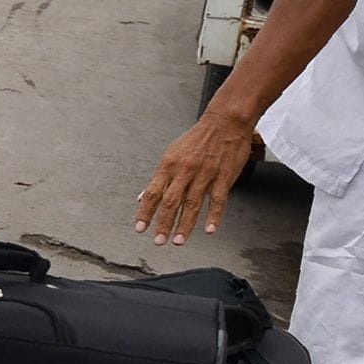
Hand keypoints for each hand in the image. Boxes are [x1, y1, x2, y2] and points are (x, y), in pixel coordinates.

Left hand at [136, 108, 258, 244]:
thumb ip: (159, 179)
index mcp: (169, 166)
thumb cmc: (197, 139)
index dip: (145, 212)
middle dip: (163, 223)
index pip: (153, 192)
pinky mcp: (223, 177)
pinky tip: (210, 230)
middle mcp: (184, 171)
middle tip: (158, 241)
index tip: (139, 228)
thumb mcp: (172, 154)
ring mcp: (205, 174)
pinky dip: (214, 216)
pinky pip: (218, 199)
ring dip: (184, 224)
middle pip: (170, 201)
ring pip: (192, 203)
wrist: (224, 123)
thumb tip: (143, 197)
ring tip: (178, 241)